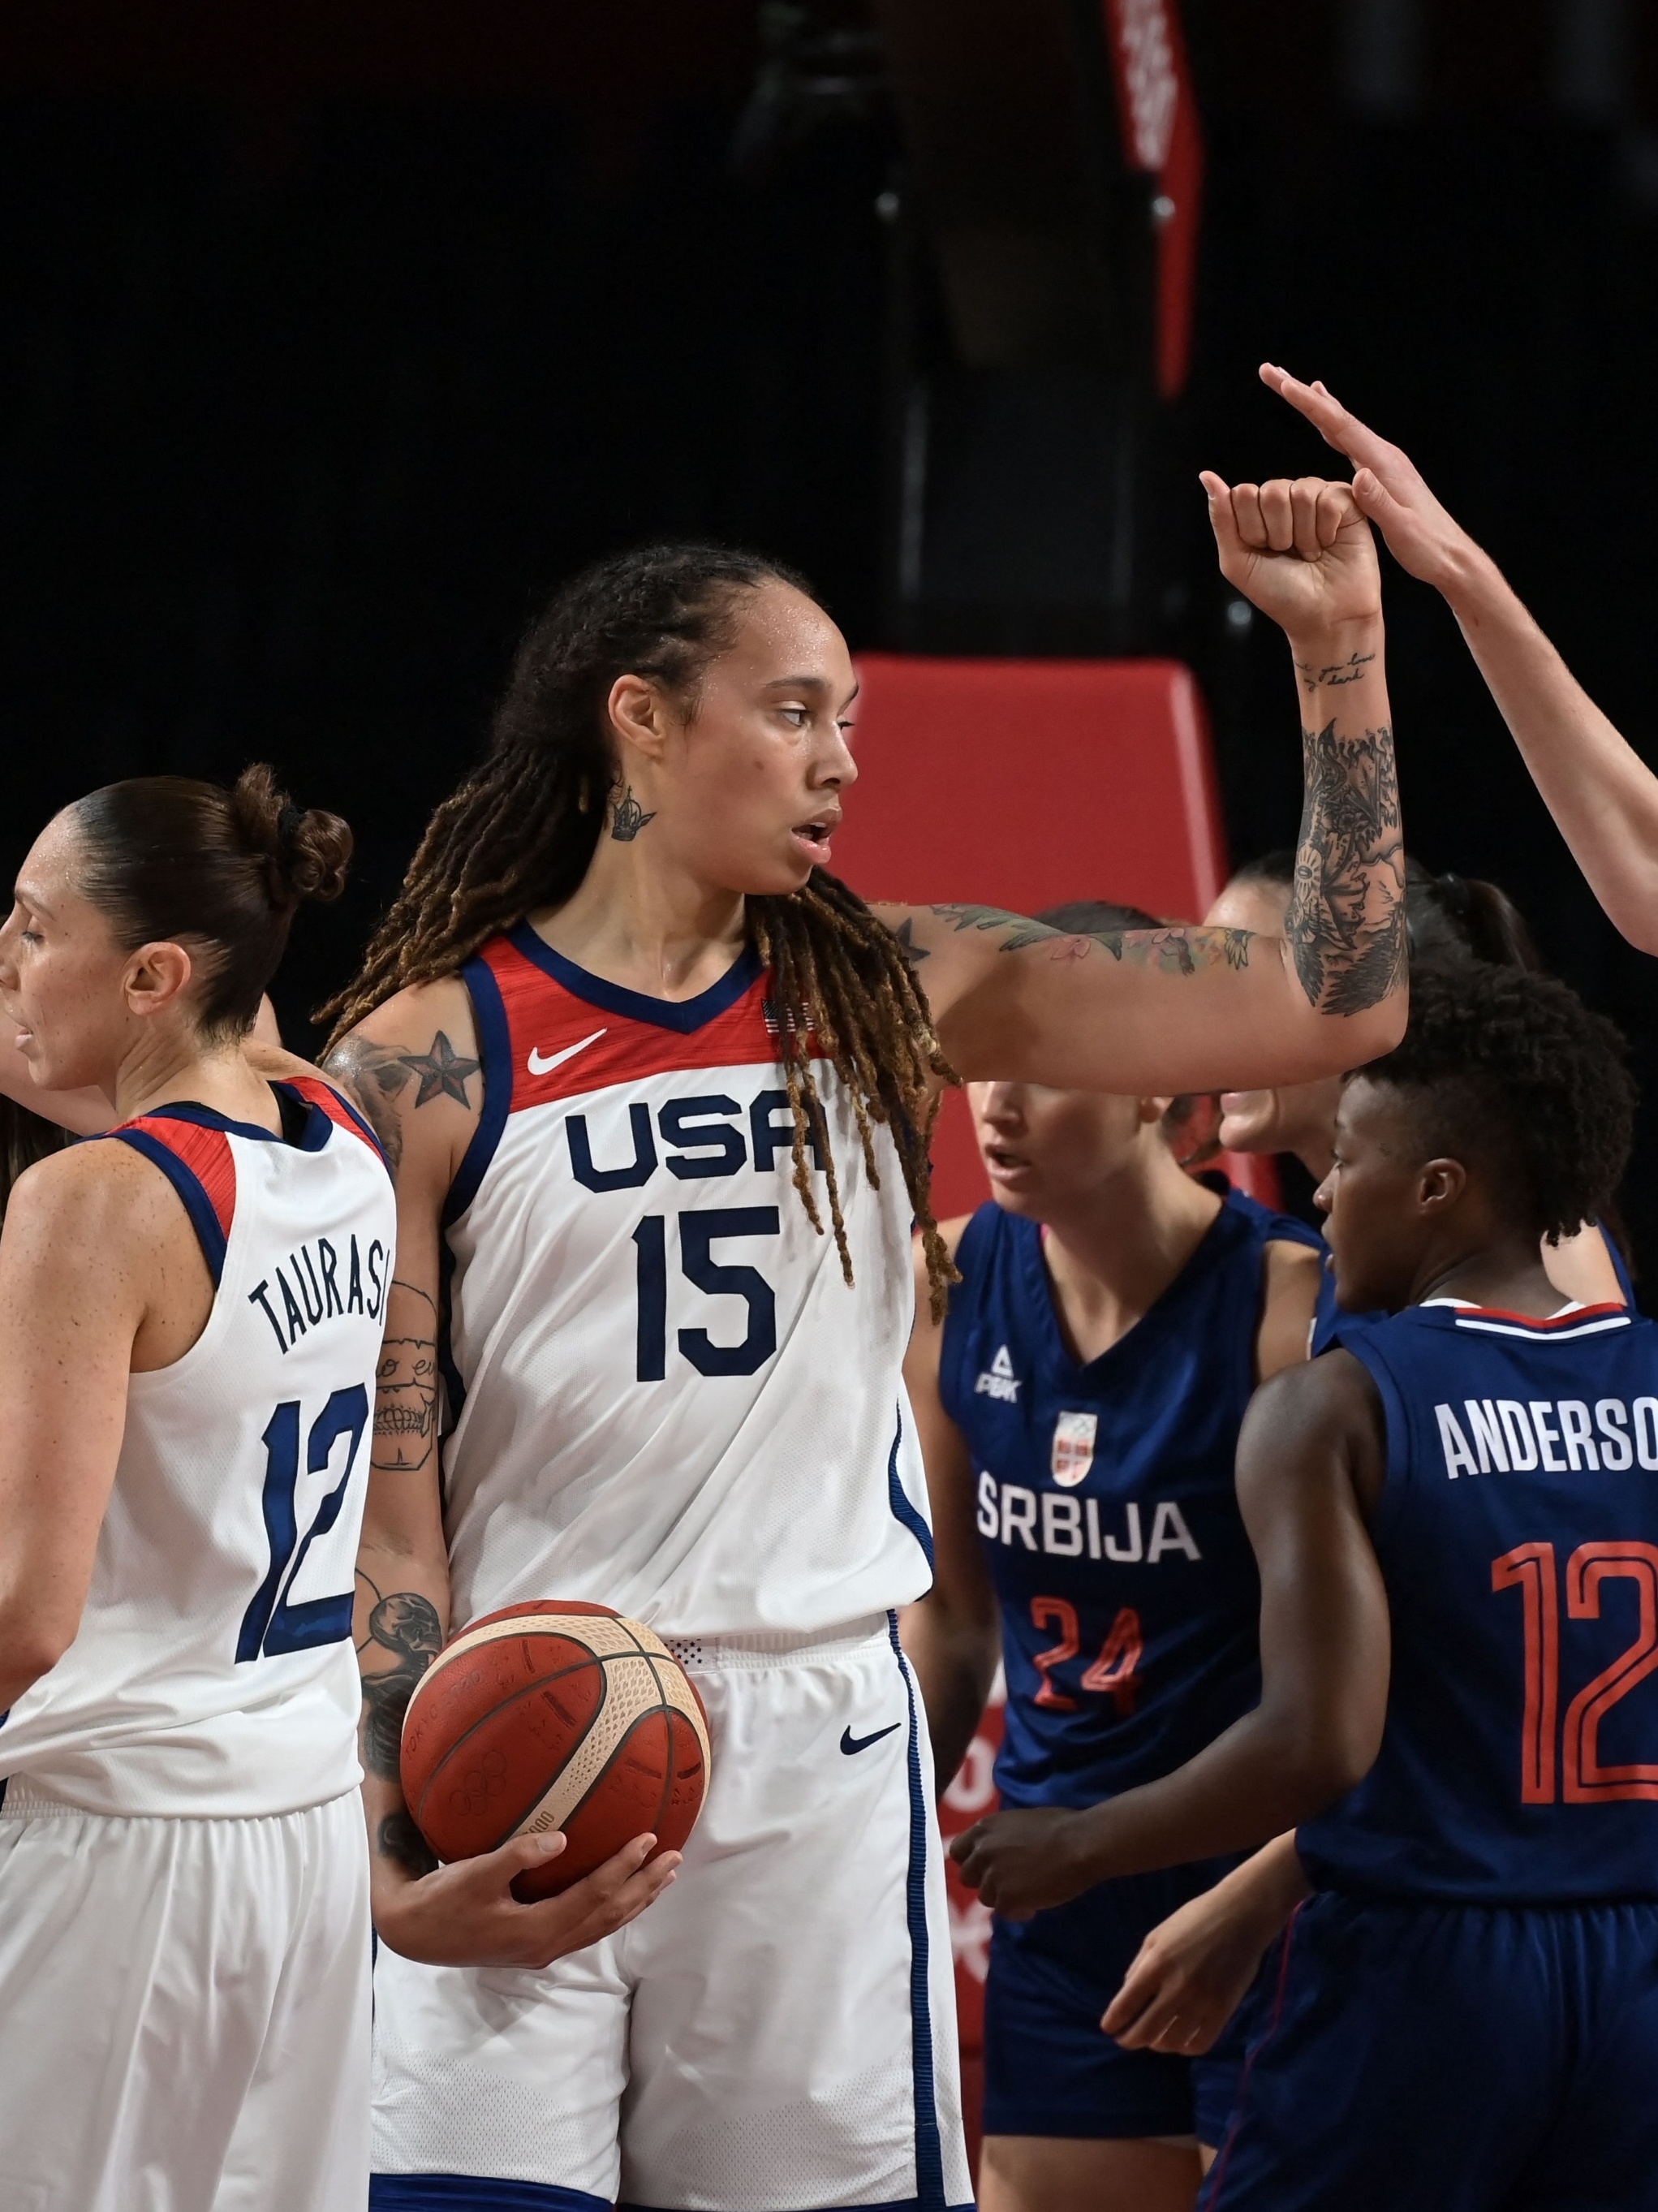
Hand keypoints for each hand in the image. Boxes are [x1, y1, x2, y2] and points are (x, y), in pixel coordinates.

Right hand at [372, 1829, 679, 1968]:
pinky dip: (611, 1910)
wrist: (413, 1935)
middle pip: (609, 1916)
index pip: (595, 1896)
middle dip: (644, 1887)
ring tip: (662, 1878)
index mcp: (538, 1930)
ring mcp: (542, 1949)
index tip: (649, 1839)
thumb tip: (561, 1838)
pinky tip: (619, 1896)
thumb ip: (517, 1856)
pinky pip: (587, 1927)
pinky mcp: (533, 1945)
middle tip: (675, 1858)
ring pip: (602, 1926)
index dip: (624, 1868)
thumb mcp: (475, 1874)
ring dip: (634, 1901)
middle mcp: (547, 1945)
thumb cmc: (442, 1901)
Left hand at [949, 1806, 1097, 1918]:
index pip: (957, 1851)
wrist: (1079, 1844)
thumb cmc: (1060, 1827)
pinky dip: (1019, 1910)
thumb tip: (997, 1850)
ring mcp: (992, 1876)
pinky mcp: (1006, 1898)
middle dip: (985, 1881)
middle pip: (967, 1877)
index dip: (972, 1861)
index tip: (987, 1867)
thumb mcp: (1019, 1822)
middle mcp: (982, 1851)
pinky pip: (1005, 1912)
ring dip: (1003, 1896)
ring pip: (986, 1897)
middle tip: (1009, 1882)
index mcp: (984, 1829)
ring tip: (1029, 1890)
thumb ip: (1000, 1837)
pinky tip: (1036, 1903)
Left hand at [1100, 1876, 1285, 2055]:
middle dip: (1130, 2040)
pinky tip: (1180, 2040)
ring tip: (1154, 2039)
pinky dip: (1185, 2047)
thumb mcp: (1157, 1934)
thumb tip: (1126, 1994)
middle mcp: (1177, 1987)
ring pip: (1172, 2042)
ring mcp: (1201, 2002)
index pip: (1126, 2004)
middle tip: (1125, 2040)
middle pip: (1146, 2030)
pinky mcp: (1223, 2011)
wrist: (1240, 1916)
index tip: (1108, 2029)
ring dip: (1157, 2045)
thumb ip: (1139, 1965)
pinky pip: (1200, 2044)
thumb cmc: (1194, 1919)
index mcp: (1157, 1964)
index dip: (1114, 2021)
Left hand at [1202, 468, 1381, 645]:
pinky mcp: (1347, 502)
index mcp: (1257, 510)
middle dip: (1278, 533)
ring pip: (1301, 492)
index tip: (1263, 552)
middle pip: (1271, 491)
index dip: (1252, 528)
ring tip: (1311, 553)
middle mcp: (1287, 498)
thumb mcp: (1238, 562)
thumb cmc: (1280, 594)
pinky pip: (1329, 498)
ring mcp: (1317, 497)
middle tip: (1289, 554)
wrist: (1323, 617)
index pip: (1243, 493)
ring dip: (1304, 535)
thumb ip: (1222, 519)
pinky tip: (1330, 544)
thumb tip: (1207, 476)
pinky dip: (1326, 530)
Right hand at [1259, 363, 1480, 597]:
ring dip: (1313, 406)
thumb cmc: (1428, 549)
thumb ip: (1379, 503)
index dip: (1309, 404)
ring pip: (1340, 426)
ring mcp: (1383, 462)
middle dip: (1301, 395)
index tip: (1282, 384)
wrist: (1453, 558)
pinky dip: (1330, 425)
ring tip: (1290, 386)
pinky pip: (1348, 441)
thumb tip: (1359, 473)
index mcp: (1383, 465)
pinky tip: (1324, 421)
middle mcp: (1383, 455)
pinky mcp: (1381, 474)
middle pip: (1336, 417)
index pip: (1339, 426)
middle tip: (1271, 372)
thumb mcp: (1401, 531)